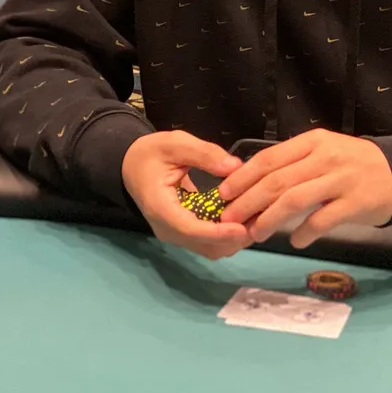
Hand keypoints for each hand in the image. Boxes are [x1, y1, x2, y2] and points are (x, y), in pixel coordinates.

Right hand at [121, 131, 247, 259]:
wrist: (130, 166)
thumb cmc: (151, 154)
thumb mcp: (175, 144)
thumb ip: (204, 153)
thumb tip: (234, 166)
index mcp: (160, 207)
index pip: (190, 229)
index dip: (218, 232)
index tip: (242, 227)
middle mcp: (167, 229)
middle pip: (204, 245)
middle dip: (233, 237)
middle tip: (261, 219)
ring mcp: (174, 234)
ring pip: (208, 249)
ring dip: (233, 240)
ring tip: (257, 219)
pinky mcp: (183, 234)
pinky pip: (207, 243)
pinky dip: (227, 236)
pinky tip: (244, 219)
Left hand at [218, 129, 391, 248]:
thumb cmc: (353, 164)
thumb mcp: (323, 151)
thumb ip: (293, 163)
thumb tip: (251, 184)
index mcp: (313, 142)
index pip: (269, 159)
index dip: (243, 177)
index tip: (223, 194)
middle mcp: (325, 158)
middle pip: (277, 181)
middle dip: (248, 202)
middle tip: (229, 219)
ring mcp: (341, 180)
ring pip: (295, 201)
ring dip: (269, 219)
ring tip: (255, 234)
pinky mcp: (355, 203)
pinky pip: (322, 220)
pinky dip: (304, 232)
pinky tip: (295, 241)